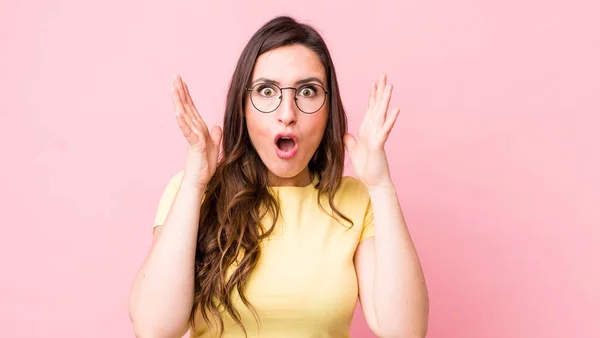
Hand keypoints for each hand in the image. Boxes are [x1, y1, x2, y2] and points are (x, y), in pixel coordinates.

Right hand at [171, 74, 221, 186]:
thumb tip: (216, 125)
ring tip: (173, 88)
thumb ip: (215, 135)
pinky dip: (182, 122)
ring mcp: (192, 137)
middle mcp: (193, 130)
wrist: (200, 181)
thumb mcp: (214, 146)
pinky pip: (188, 132)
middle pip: (185, 107)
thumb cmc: (204, 165)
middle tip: (174, 76)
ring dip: (179, 102)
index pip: (191, 107)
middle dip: (180, 91)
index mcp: (198, 128)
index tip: (182, 80)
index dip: (187, 93)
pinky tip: (177, 112)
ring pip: (184, 116)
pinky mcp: (194, 145)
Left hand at [343, 74, 399, 188]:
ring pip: (382, 114)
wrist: (373, 181)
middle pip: (377, 106)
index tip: (374, 82)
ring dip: (385, 101)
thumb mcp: (354, 150)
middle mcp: (374, 130)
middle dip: (380, 91)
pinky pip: (385, 130)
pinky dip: (390, 120)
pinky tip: (396, 110)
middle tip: (384, 75)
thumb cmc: (366, 167)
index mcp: (368, 129)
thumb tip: (347, 133)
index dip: (372, 95)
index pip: (371, 109)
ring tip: (390, 87)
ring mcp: (378, 136)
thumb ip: (350, 141)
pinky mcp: (379, 144)